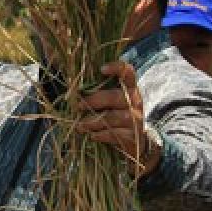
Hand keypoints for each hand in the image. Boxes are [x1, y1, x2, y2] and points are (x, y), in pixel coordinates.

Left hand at [75, 61, 159, 175]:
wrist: (137, 142)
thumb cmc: (118, 116)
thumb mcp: (113, 103)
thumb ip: (100, 93)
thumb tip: (74, 90)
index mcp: (130, 88)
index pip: (128, 72)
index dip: (116, 68)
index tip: (101, 69)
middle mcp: (135, 101)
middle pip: (114, 97)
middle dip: (93, 101)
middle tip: (79, 106)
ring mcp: (136, 119)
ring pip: (111, 117)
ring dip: (92, 122)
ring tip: (80, 126)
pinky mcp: (132, 136)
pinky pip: (113, 134)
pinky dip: (99, 135)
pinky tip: (92, 136)